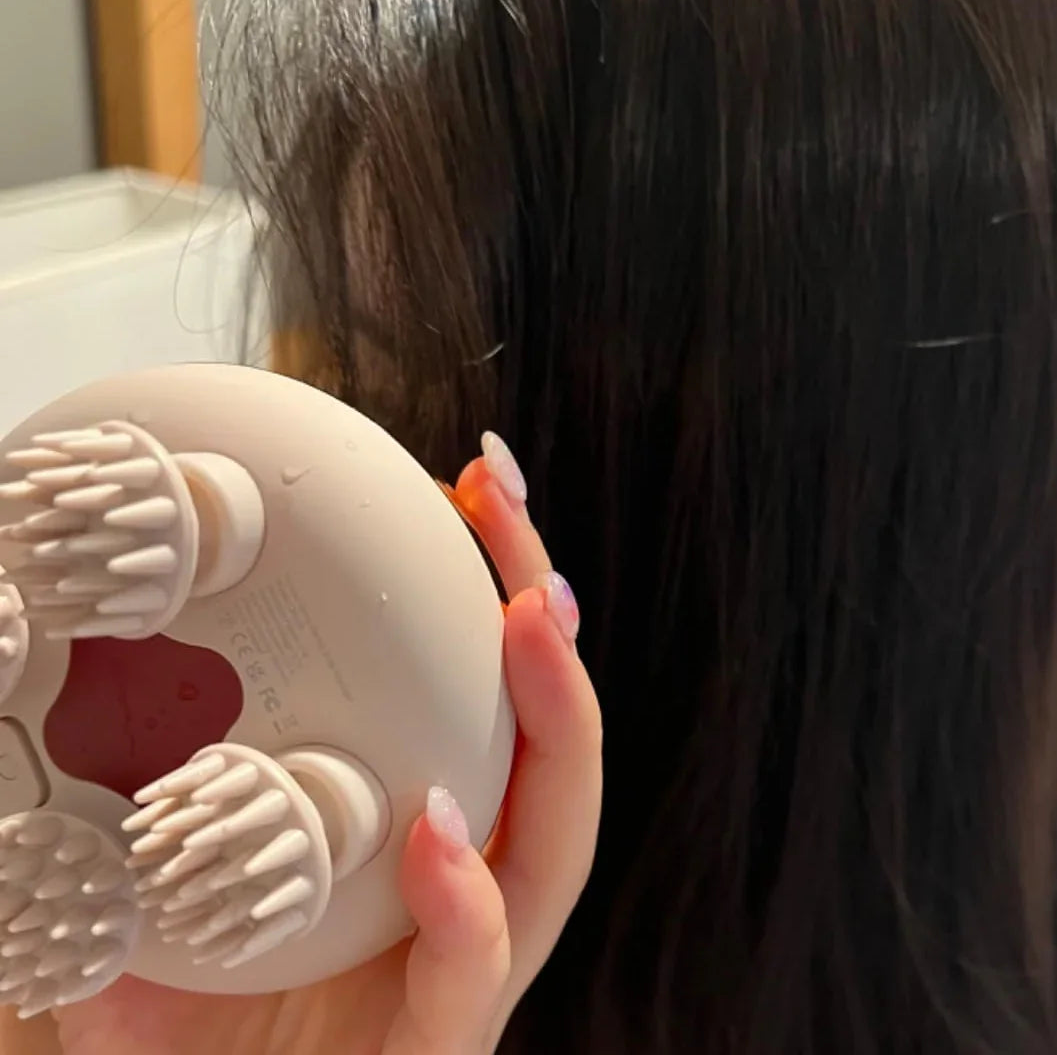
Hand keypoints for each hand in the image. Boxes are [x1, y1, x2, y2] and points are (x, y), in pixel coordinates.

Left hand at [0, 441, 602, 1054]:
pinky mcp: (450, 1040)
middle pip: (548, 737)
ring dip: (554, 716)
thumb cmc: (214, 1025)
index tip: (463, 487)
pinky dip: (469, 896)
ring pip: (553, 833)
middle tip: (500, 500)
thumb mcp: (172, 889)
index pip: (490, 697)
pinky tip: (437, 831)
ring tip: (530, 617)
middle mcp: (478, 877)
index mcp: (436, 829)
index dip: (490, 586)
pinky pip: (476, 963)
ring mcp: (474, 958)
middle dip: (541, 611)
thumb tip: (72, 703)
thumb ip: (146, 805)